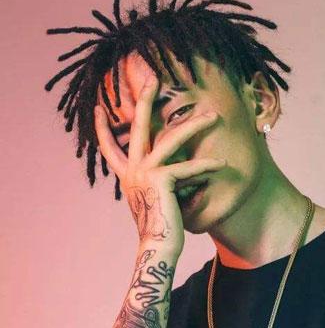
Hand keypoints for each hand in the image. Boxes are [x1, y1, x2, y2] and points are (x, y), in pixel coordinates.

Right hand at [94, 74, 225, 256]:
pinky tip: (222, 164)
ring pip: (171, 139)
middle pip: (137, 127)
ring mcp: (145, 173)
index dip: (103, 129)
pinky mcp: (162, 180)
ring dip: (194, 125)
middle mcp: (132, 171)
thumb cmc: (160, 230)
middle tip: (153, 79)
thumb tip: (169, 173)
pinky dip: (206, 166)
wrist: (157, 248)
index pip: (110, 148)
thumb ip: (156, 183)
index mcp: (127, 176)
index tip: (98, 110)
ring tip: (214, 116)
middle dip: (144, 100)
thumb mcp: (153, 201)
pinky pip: (188, 167)